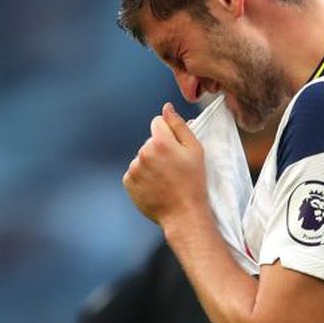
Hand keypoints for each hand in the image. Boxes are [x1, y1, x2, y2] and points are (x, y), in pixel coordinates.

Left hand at [123, 102, 207, 227]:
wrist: (183, 214)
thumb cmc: (194, 182)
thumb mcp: (195, 150)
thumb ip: (179, 125)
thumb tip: (166, 108)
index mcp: (160, 141)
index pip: (157, 122)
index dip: (168, 134)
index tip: (176, 149)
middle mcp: (143, 152)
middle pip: (150, 141)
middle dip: (159, 149)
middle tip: (174, 169)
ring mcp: (134, 168)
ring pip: (142, 157)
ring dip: (151, 164)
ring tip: (166, 179)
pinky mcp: (128, 182)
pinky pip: (135, 172)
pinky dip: (143, 177)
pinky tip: (156, 186)